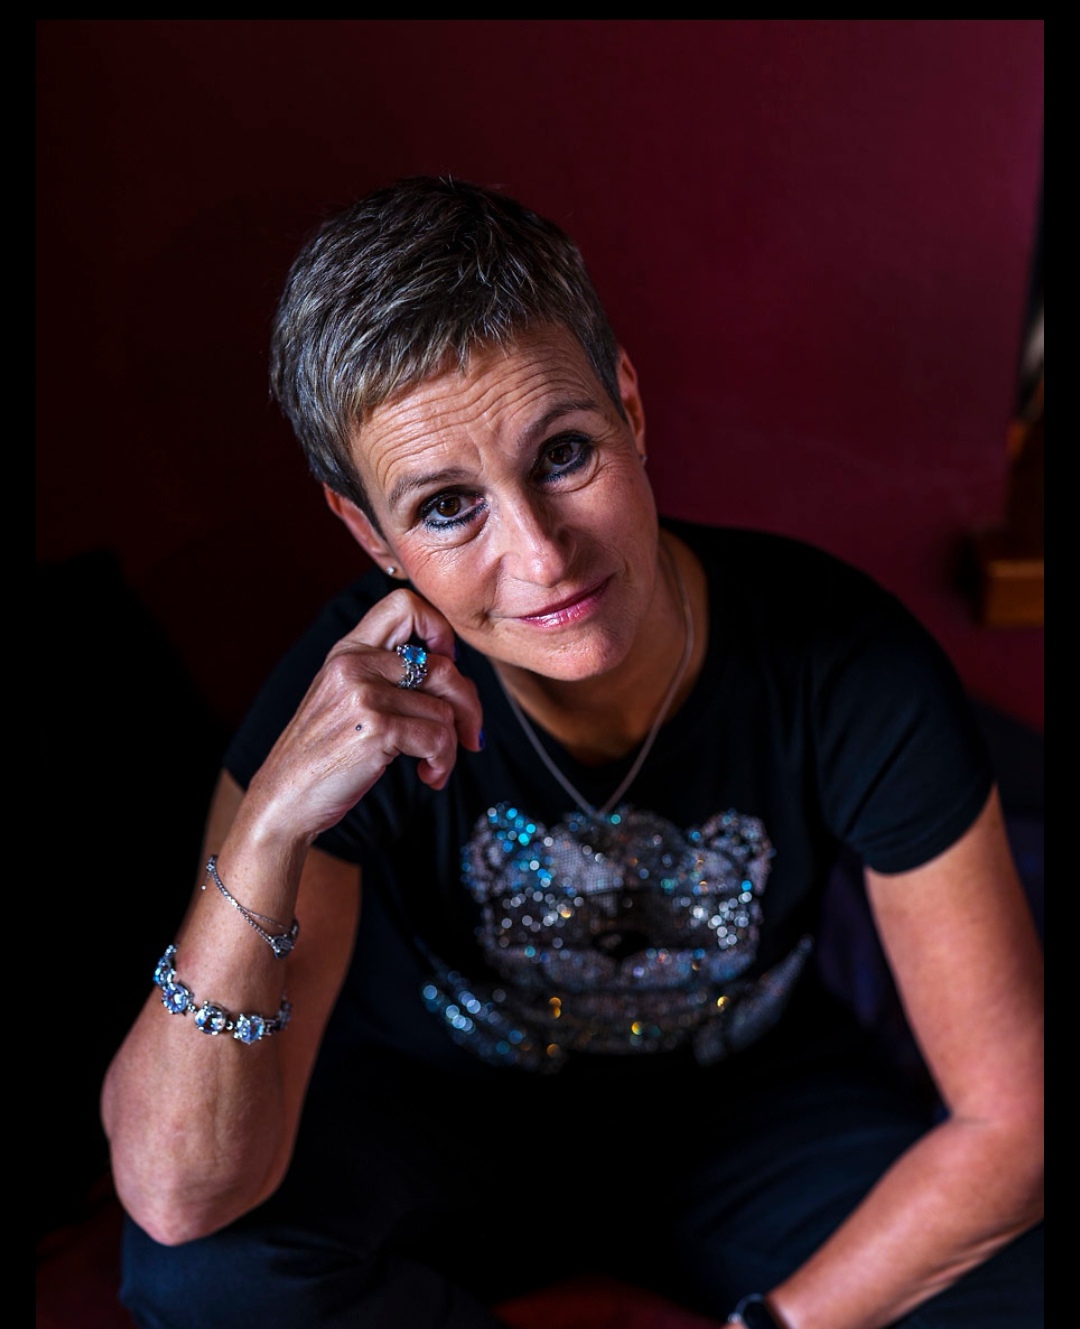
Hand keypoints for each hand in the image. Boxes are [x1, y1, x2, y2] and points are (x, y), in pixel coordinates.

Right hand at [245, 588, 483, 842]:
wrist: (285, 796)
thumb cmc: (325, 751)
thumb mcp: (346, 696)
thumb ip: (387, 674)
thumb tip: (458, 677)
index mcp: (348, 649)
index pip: (405, 604)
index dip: (439, 630)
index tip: (448, 666)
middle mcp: (354, 663)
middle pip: (443, 666)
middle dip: (468, 705)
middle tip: (470, 733)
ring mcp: (363, 694)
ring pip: (445, 711)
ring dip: (450, 746)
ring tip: (433, 765)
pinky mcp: (375, 728)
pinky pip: (438, 739)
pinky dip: (442, 763)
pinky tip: (429, 775)